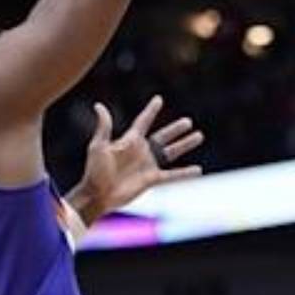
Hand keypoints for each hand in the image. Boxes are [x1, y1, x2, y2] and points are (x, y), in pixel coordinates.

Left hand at [73, 95, 203, 224]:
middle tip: (188, 121)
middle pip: (162, 136)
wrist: (97, 195)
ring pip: (171, 152)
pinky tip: (198, 169)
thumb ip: (104, 126)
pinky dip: (185, 173)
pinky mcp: (151, 180)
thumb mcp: (98, 146)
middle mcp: (141, 151)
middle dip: (175, 129)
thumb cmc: (94, 170)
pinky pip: (172, 175)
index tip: (159, 99)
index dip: (151, 110)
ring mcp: (147, 165)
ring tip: (199, 136)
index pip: (143, 121)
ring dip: (184, 145)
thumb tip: (99, 105)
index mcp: (129, 141)